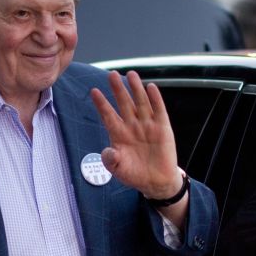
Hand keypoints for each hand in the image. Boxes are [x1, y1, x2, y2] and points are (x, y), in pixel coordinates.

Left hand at [89, 70, 180, 198]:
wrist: (156, 182)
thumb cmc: (135, 174)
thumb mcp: (118, 170)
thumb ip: (111, 161)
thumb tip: (109, 152)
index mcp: (119, 135)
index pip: (108, 116)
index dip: (101, 104)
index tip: (93, 91)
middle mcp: (132, 126)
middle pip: (124, 104)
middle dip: (118, 89)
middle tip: (112, 74)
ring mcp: (147, 126)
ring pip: (140, 103)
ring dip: (136, 89)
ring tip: (131, 74)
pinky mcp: (162, 128)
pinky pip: (159, 111)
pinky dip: (156, 99)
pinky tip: (151, 87)